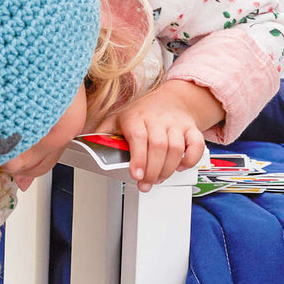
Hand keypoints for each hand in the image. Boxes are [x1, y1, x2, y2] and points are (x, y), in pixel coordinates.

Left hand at [98, 80, 220, 191]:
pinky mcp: (191, 129)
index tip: (136, 174)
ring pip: (176, 148)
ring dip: (168, 169)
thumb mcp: (118, 119)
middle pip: (158, 146)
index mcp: (136, 117)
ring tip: (158, 178)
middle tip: (146, 184)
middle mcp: (157, 119)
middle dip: (152, 170)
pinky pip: (196, 145)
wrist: (171, 99)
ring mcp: (176, 124)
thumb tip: (86, 145)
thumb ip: (104, 133)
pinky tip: (180, 166)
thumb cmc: (142, 113)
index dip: (138, 158)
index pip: (138, 137)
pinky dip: (191, 159)